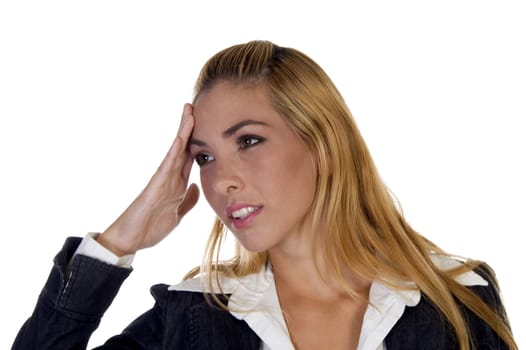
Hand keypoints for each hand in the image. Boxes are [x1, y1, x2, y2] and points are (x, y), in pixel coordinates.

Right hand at [97, 104, 199, 255]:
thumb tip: (196, 186)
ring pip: (175, 151)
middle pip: (183, 148)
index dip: (201, 141)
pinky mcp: (154, 188)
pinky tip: (180, 140)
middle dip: (190, 128)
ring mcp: (161, 180)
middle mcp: (170, 177)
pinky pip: (165, 167)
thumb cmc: (150, 227)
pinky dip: (173, 153)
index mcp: (177, 184)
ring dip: (183, 132)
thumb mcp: (178, 214)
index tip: (210, 125)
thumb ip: (188, 200)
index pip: (190, 157)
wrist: (130, 241)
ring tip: (189, 113)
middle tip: (196, 106)